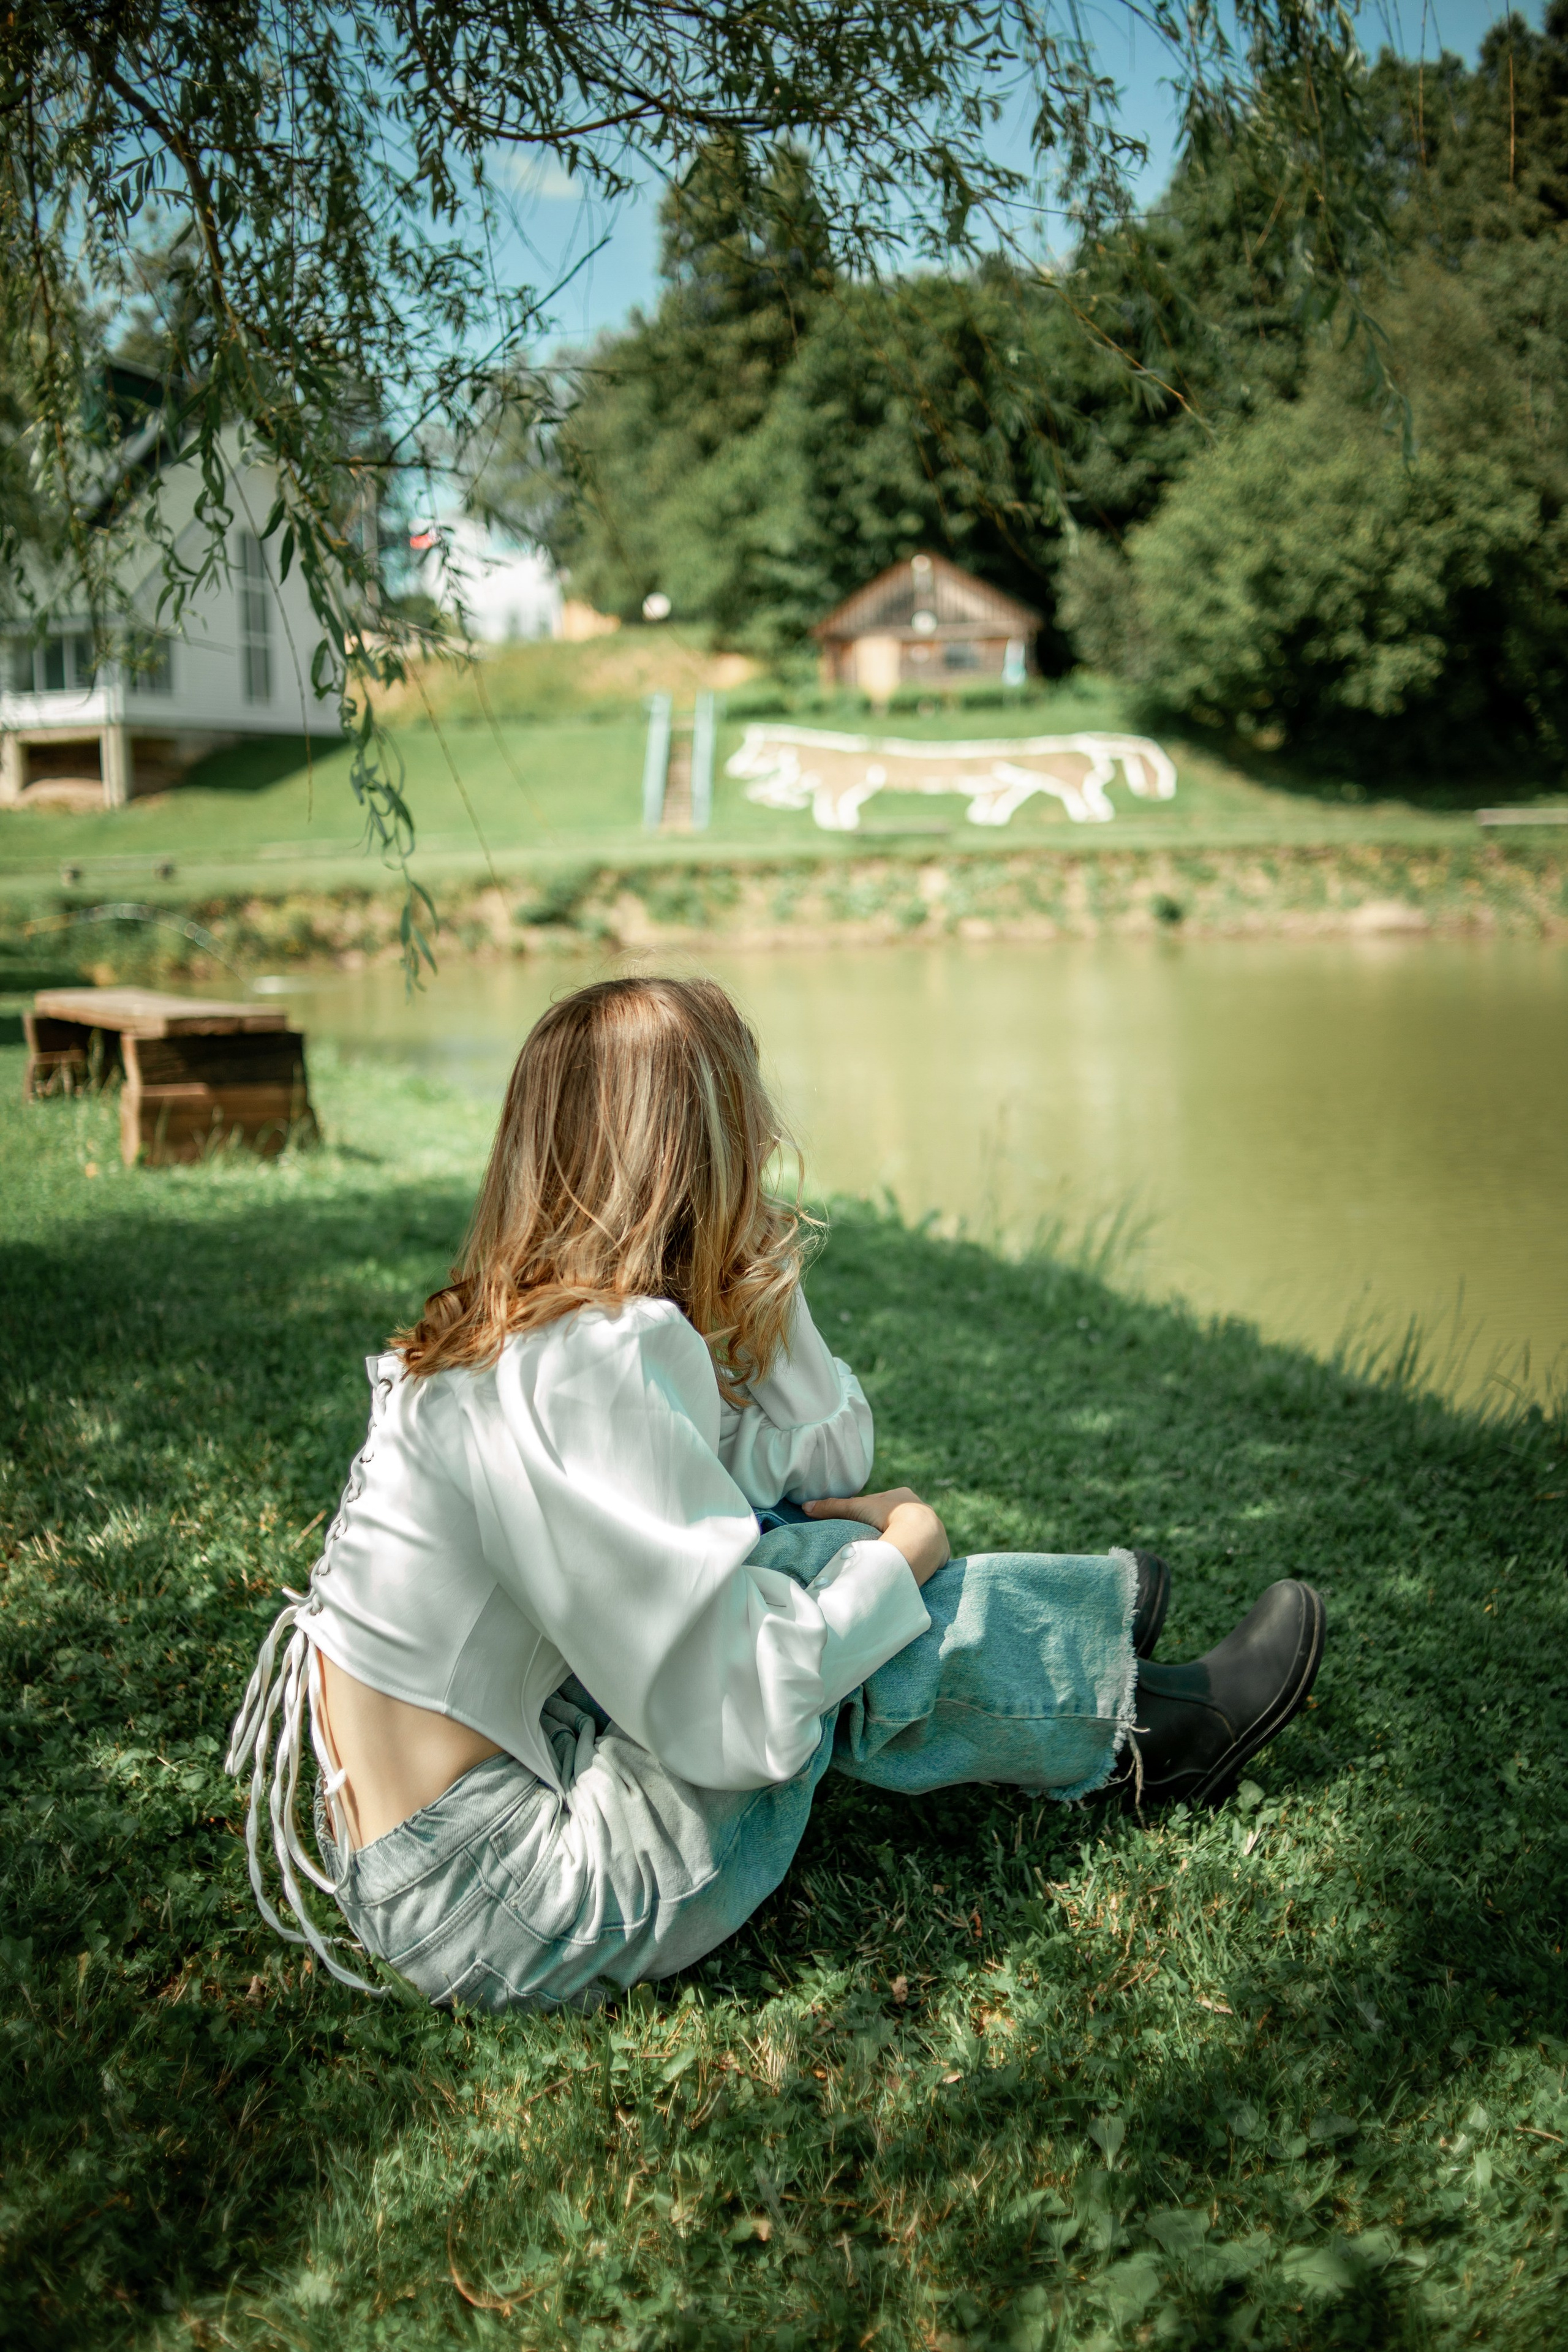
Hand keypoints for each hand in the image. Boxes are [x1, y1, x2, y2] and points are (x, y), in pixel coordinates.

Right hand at [803, 1486, 950, 1585]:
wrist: (920, 1534)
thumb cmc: (887, 1516)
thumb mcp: (855, 1509)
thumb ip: (831, 1507)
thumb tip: (805, 1506)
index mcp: (903, 1495)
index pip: (882, 1505)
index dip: (870, 1515)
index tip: (861, 1527)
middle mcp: (920, 1508)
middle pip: (898, 1519)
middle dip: (887, 1529)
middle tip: (873, 1543)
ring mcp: (933, 1527)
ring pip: (912, 1535)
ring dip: (902, 1543)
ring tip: (888, 1556)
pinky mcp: (939, 1546)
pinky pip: (924, 1550)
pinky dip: (915, 1555)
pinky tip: (907, 1563)